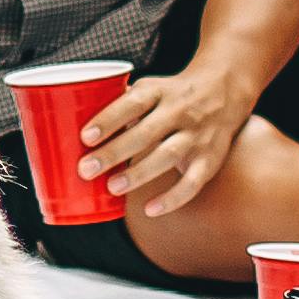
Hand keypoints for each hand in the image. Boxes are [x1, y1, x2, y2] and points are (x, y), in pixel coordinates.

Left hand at [78, 61, 256, 219]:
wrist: (225, 89)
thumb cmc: (173, 94)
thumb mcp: (150, 88)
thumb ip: (120, 105)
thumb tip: (73, 124)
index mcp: (160, 91)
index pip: (133, 103)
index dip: (109, 119)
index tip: (85, 136)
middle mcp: (180, 111)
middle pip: (145, 133)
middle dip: (114, 152)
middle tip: (86, 169)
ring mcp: (196, 136)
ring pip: (168, 155)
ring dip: (139, 173)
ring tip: (112, 187)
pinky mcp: (209, 159)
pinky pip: (192, 183)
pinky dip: (172, 198)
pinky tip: (149, 210)